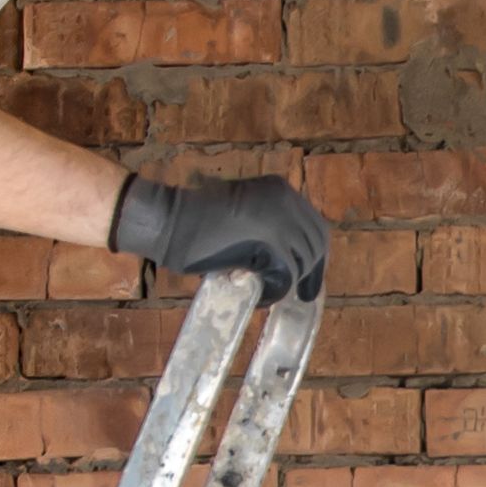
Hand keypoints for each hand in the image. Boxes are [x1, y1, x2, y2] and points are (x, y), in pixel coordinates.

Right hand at [108, 171, 331, 288]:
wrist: (169, 221)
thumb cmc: (195, 221)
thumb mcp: (244, 214)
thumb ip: (270, 228)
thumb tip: (293, 260)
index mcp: (280, 190)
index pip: (315, 226)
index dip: (316, 256)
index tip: (311, 279)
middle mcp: (286, 201)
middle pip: (315, 245)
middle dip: (309, 274)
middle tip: (300, 295)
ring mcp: (279, 221)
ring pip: (300, 263)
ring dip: (285, 283)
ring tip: (264, 291)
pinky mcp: (269, 244)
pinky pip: (283, 277)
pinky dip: (272, 292)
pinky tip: (257, 295)